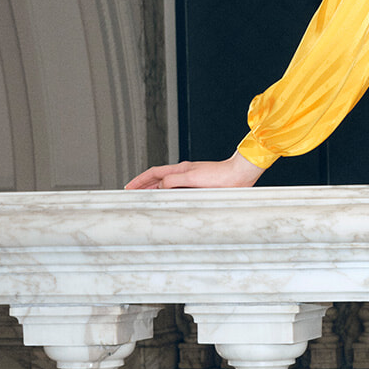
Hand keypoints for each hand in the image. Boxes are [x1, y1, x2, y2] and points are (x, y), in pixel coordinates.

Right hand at [124, 150, 263, 190]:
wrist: (239, 174)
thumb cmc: (220, 175)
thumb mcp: (192, 178)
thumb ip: (173, 181)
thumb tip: (159, 186)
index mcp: (180, 169)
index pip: (153, 173)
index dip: (139, 180)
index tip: (128, 187)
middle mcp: (184, 172)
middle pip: (158, 178)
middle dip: (143, 185)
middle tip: (132, 192)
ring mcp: (191, 178)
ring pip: (166, 183)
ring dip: (154, 189)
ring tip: (145, 196)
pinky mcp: (199, 185)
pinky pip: (177, 188)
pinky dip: (168, 193)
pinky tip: (169, 199)